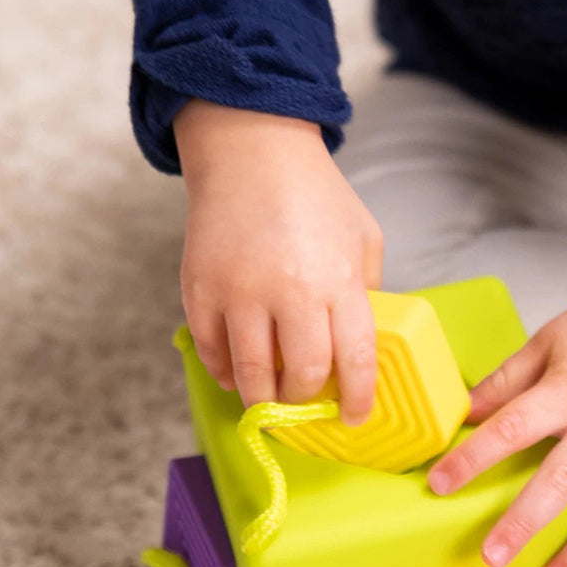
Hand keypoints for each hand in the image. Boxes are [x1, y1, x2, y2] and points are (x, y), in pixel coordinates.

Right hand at [173, 100, 383, 422]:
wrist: (251, 149)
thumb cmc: (316, 195)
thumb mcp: (364, 238)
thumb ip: (366, 292)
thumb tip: (356, 344)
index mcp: (338, 281)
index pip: (353, 361)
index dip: (355, 399)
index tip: (352, 417)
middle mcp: (289, 291)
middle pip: (300, 375)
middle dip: (305, 401)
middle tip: (306, 403)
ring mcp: (239, 292)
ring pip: (250, 374)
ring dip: (263, 399)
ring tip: (271, 402)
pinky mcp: (200, 289)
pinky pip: (211, 352)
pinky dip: (224, 372)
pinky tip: (236, 374)